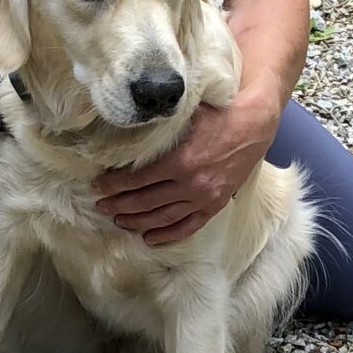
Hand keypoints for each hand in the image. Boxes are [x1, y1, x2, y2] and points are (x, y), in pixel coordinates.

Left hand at [93, 84, 279, 246]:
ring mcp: (203, 198)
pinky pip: (188, 226)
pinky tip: (149, 239)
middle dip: (119, 205)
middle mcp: (190, 184)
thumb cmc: (219, 114)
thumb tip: (130, 126)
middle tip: (101, 207)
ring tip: (119, 221)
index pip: (136, 179)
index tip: (98, 187)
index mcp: (179, 161)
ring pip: (163, 217)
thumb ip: (160, 126)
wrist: (254, 124)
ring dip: (137, 221)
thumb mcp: (186, 114)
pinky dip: (168, 234)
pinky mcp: (215, 205)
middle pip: (145, 201)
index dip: (113, 185)